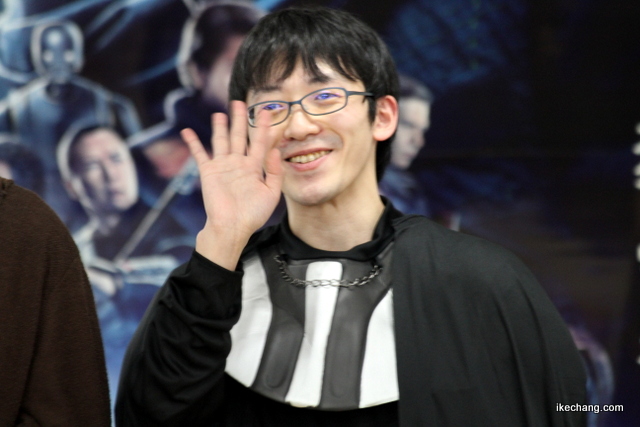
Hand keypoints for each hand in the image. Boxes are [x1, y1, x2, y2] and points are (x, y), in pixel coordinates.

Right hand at [181, 101, 282, 267]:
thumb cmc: (253, 214)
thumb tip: (276, 150)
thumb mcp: (271, 193)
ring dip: (220, 127)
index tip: (266, 111)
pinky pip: (200, 154)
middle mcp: (238, 164)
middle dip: (240, 119)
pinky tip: (187, 131)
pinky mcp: (208, 172)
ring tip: (220, 113)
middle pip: (239, 136)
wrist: (232, 227)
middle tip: (240, 103)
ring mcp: (223, 167)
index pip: (260, 142)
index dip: (263, 127)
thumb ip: (275, 171)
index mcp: (254, 168)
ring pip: (221, 141)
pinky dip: (193, 143)